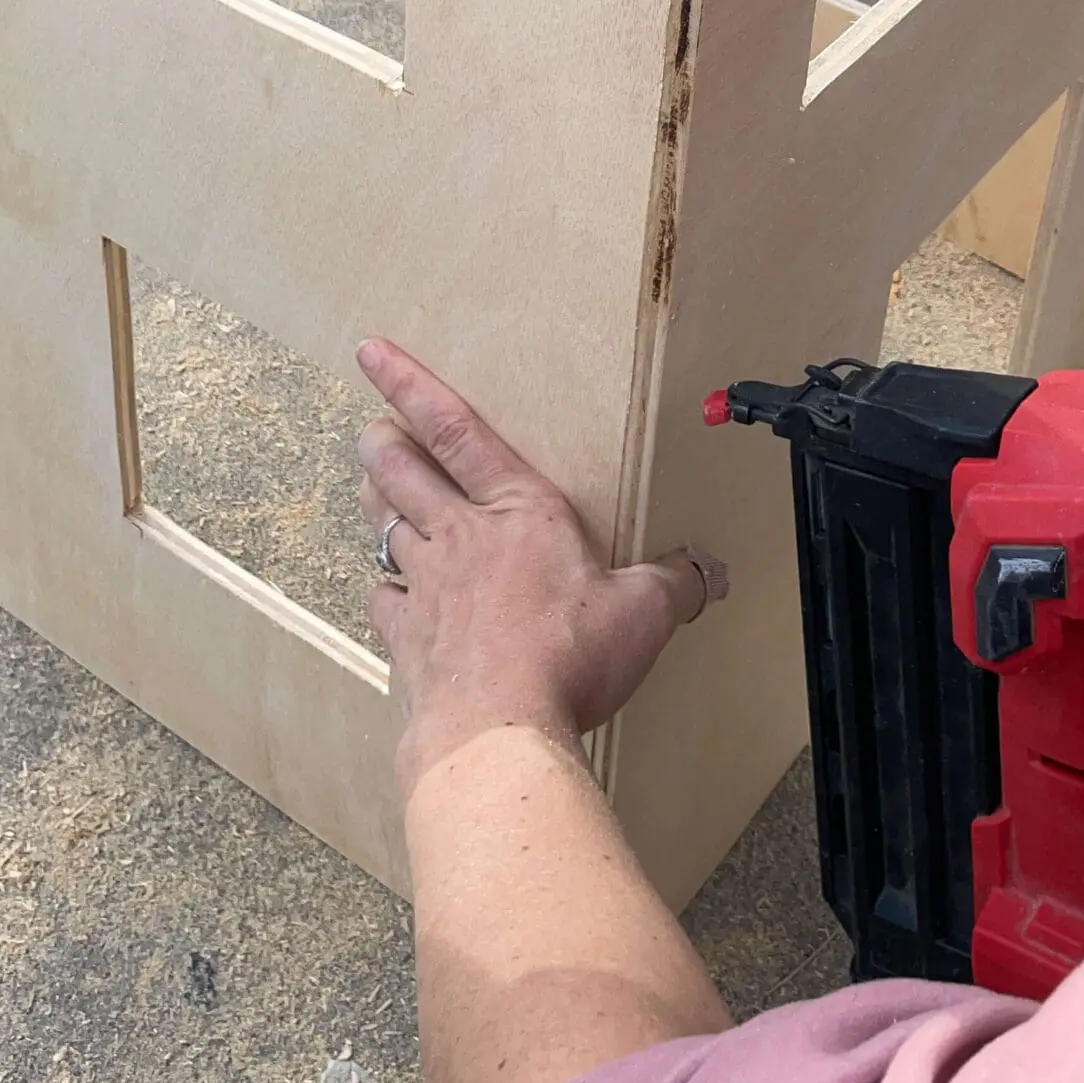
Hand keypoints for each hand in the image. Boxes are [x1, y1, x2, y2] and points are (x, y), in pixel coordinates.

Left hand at [356, 338, 727, 778]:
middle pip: (404, 472)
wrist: (497, 731)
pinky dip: (384, 590)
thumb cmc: (569, 657)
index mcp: (518, 510)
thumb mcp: (644, 612)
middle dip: (383, 443)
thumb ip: (677, 584)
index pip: (455, 429)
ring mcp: (426, 588)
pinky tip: (386, 592)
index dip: (410, 384)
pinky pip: (385, 600)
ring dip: (377, 504)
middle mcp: (460, 536)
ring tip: (369, 485)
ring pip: (386, 528)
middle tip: (369, 427)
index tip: (371, 351)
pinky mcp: (408, 641)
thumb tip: (714, 572)